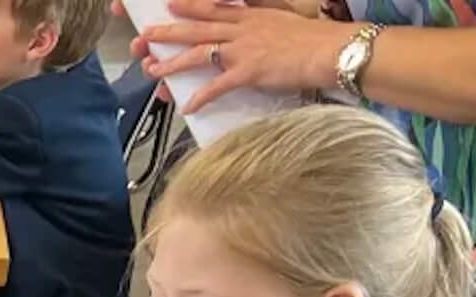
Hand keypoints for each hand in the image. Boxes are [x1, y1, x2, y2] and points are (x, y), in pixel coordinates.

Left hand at [138, 0, 349, 98]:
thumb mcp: (282, 17)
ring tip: (153, 70)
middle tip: (146, 34)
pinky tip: (187, 107)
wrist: (330, 50)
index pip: (214, 8)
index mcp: (251, 15)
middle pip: (198, 28)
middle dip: (169, 31)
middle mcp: (243, 29)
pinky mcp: (249, 72)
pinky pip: (217, 87)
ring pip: (200, 54)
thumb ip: (261, 17)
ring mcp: (243, 50)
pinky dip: (200, 97)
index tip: (170, 3)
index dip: (190, 6)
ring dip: (173, 63)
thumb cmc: (312, 37)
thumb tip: (248, 19)